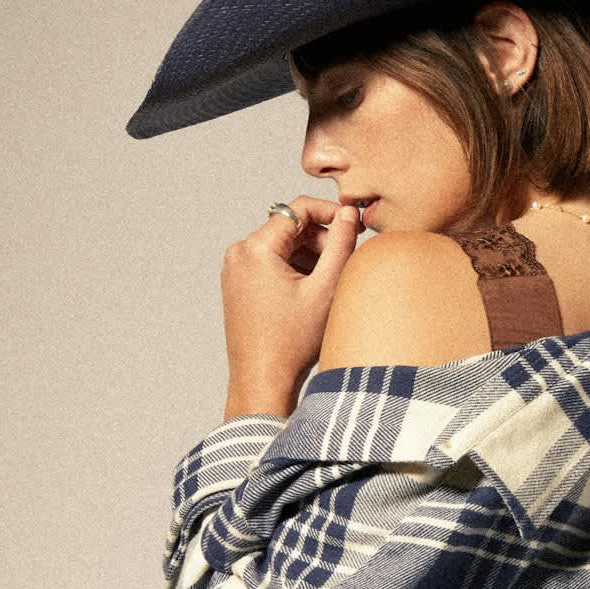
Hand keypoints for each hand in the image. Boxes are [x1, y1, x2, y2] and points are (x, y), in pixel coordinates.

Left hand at [220, 195, 363, 415]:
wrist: (262, 380)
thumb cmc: (292, 342)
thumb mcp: (326, 289)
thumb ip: (341, 245)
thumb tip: (350, 213)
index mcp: (255, 248)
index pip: (298, 208)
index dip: (331, 213)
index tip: (354, 226)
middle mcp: (238, 253)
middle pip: (290, 227)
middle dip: (321, 241)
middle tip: (344, 265)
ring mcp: (235, 269)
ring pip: (282, 246)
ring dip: (309, 257)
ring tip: (327, 285)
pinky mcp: (238, 284)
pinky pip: (271, 263)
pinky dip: (294, 270)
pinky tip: (310, 294)